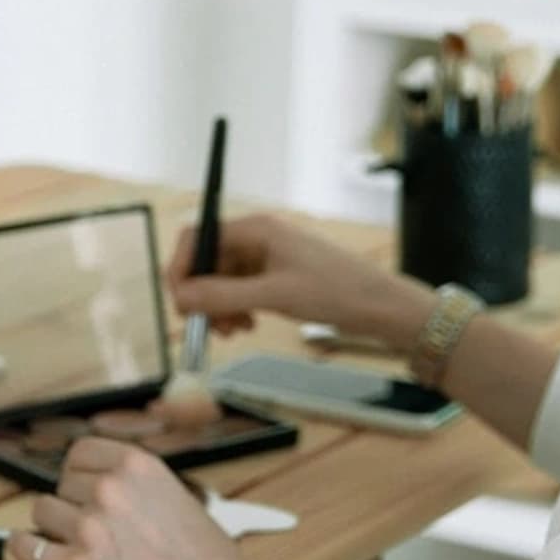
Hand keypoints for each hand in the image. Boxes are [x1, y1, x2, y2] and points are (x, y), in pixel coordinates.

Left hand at [9, 438, 265, 559]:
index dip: (80, 473)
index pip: (80, 452)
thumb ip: (137, 484)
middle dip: (73, 503)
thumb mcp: (178, 495)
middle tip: (95, 529)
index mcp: (136, 464)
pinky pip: (25, 547)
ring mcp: (88, 526)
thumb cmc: (206, 558)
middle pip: (61, 484)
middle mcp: (108, 488)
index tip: (83, 488)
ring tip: (76, 544)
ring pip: (42, 511)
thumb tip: (104, 482)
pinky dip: (25, 549)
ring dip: (54, 527)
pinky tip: (35, 552)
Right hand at [167, 213, 431, 346]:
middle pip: (207, 261)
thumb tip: (182, 297)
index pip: (197, 237)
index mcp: (256, 229)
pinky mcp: (275, 276)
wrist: (379, 306)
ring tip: (232, 331)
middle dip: (201, 294)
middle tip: (204, 325)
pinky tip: (246, 326)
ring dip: (218, 306)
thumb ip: (223, 295)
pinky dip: (235, 309)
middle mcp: (258, 237)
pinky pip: (239, 289)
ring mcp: (266, 257)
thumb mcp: (274, 295)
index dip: (182, 268)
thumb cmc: (337, 291)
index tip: (180, 301)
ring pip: (221, 279)